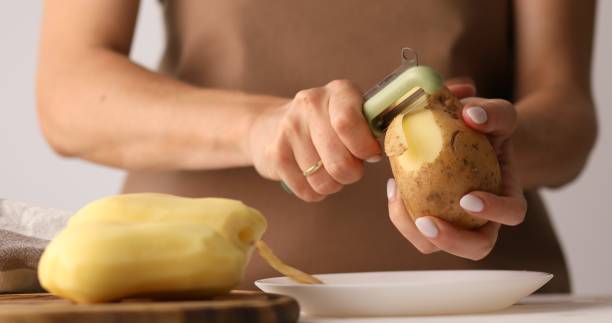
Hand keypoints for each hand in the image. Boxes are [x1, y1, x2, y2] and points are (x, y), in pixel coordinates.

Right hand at [248, 80, 381, 201]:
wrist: (273, 124)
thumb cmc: (328, 125)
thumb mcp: (352, 114)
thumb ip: (371, 128)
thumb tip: (387, 149)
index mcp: (338, 91)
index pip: (348, 123)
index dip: (363, 148)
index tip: (371, 155)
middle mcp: (310, 103)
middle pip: (338, 159)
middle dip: (351, 173)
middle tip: (352, 170)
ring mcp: (289, 128)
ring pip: (322, 179)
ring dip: (333, 185)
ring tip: (330, 172)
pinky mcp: (275, 153)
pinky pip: (305, 189)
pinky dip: (315, 192)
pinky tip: (313, 178)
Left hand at [387, 80, 526, 259]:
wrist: (468, 135)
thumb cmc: (487, 128)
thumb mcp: (497, 115)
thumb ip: (492, 113)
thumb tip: (472, 115)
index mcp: (506, 195)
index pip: (513, 214)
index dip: (494, 212)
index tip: (468, 198)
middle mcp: (484, 217)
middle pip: (477, 247)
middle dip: (451, 240)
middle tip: (426, 222)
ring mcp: (455, 222)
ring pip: (436, 244)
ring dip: (413, 229)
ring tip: (398, 196)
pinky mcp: (429, 216)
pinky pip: (414, 226)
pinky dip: (400, 211)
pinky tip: (393, 186)